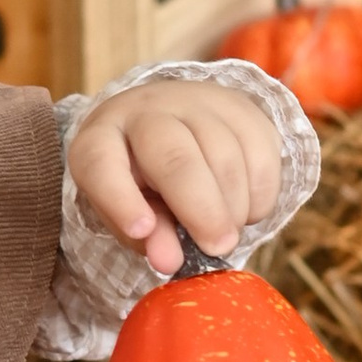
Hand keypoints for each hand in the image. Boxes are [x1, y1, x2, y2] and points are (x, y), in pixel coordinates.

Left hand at [68, 81, 286, 279]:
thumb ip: (148, 237)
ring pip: (225, 152)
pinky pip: (260, 150)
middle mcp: (144, 110)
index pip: (102, 164)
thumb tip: (169, 262)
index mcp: (101, 138)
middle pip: (174, 155)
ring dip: (234, 205)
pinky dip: (261, 192)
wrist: (172, 126)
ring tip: (227, 232)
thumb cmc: (143, 182)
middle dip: (201, 208)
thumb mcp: (132, 212)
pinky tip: (246, 210)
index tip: (142, 231)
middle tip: (218, 247)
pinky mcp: (239, 105)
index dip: (120, 199)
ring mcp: (194, 100)